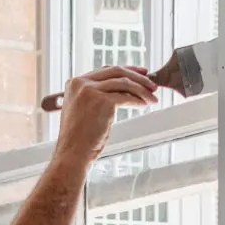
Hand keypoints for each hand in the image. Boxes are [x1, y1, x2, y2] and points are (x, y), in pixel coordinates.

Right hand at [38, 66, 158, 158]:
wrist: (72, 154)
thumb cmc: (78, 139)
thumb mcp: (82, 110)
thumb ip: (95, 96)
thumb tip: (121, 91)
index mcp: (74, 83)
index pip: (105, 70)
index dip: (125, 70)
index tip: (139, 74)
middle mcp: (81, 83)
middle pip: (116, 72)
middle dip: (137, 77)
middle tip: (151, 83)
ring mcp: (91, 91)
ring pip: (124, 83)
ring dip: (142, 89)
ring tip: (152, 97)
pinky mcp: (102, 101)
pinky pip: (126, 96)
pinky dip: (138, 100)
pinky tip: (144, 104)